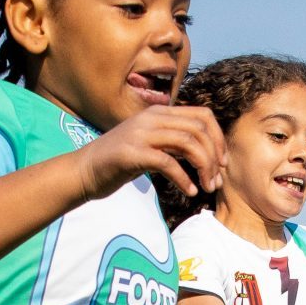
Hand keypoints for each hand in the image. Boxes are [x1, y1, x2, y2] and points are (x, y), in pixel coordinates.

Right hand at [72, 105, 221, 200]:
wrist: (83, 170)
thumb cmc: (119, 161)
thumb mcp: (150, 143)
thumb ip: (173, 140)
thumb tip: (205, 150)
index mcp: (159, 113)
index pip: (203, 115)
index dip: (219, 138)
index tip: (222, 162)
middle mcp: (151, 118)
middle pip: (199, 129)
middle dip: (215, 156)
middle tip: (217, 181)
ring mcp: (141, 134)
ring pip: (188, 143)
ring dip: (204, 168)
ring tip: (207, 188)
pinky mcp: (132, 153)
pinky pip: (169, 163)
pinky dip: (184, 179)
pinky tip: (189, 192)